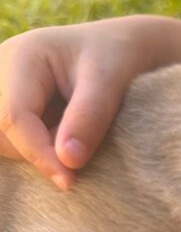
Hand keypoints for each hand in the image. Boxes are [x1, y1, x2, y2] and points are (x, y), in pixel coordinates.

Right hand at [0, 16, 180, 189]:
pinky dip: (41, 151)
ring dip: (41, 153)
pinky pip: (15, 145)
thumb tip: (68, 161)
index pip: (14, 117)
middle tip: (82, 149)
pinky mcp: (10, 110)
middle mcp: (0, 74)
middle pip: (4, 135)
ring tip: (77, 134)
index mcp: (20, 57)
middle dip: (39, 153)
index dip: (40, 154)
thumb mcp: (109, 79)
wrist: (117, 51)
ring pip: (6, 144)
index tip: (70, 181)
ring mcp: (2, 94)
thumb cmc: (116, 58)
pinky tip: (65, 140)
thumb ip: (90, 116)